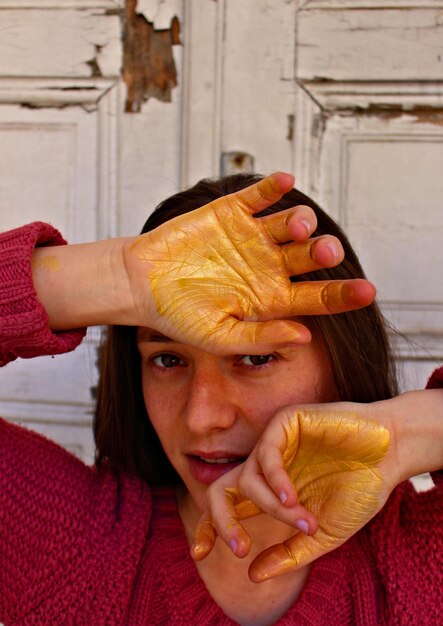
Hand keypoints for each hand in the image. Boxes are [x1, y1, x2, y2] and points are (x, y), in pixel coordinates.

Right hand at [125, 172, 374, 353]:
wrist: (141, 283)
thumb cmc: (178, 315)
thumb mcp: (219, 336)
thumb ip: (261, 337)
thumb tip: (305, 336)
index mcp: (271, 298)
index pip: (317, 296)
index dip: (343, 294)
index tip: (367, 290)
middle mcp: (269, 266)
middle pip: (310, 256)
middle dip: (322, 252)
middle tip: (325, 251)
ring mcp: (252, 237)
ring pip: (290, 223)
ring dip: (301, 221)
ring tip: (298, 226)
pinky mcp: (231, 212)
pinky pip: (259, 194)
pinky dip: (272, 186)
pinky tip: (285, 181)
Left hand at [192, 406, 394, 581]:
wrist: (390, 455)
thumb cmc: (359, 489)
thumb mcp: (323, 533)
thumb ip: (289, 553)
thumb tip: (252, 575)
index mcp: (270, 491)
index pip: (228, 507)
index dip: (210, 528)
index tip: (198, 554)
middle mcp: (266, 467)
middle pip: (220, 491)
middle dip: (221, 522)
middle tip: (238, 549)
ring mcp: (274, 443)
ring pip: (246, 478)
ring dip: (271, 508)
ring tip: (303, 520)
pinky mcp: (284, 422)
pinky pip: (264, 454)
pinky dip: (275, 481)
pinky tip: (293, 498)